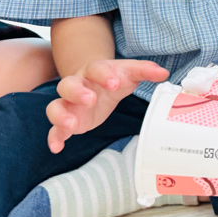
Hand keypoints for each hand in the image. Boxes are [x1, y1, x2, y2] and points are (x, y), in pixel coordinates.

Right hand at [46, 59, 168, 152]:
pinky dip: (54, 137)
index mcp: (94, 71)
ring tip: (71, 125)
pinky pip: (54, 129)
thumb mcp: (129, 73)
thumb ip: (145, 71)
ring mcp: (69, 104)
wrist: (96, 82)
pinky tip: (57, 147)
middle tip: (90, 100)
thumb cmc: (114, 78)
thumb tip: (163, 73)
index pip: (96, 69)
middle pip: (67, 85)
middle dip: (77, 92)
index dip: (104, 76)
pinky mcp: (67, 120)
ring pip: (56, 106)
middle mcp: (77, 85)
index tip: (115, 84)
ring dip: (61, 115)